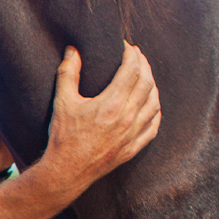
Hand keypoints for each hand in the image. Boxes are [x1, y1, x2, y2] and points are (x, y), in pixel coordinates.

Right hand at [41, 43, 160, 196]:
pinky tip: (152, 105)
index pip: (132, 70)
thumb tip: (72, 51)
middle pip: (147, 83)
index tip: (127, 47)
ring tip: (146, 76)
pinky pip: (154, 126)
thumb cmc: (63, 137)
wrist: (66, 171)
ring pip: (154, 103)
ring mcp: (133, 134)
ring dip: (153, 86)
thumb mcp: (62, 102)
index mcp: (111, 104)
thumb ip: (68, 73)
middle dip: (144, 65)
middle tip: (137, 56)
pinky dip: (156, 111)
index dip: (132, 55)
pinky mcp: (133, 148)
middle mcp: (127, 118)